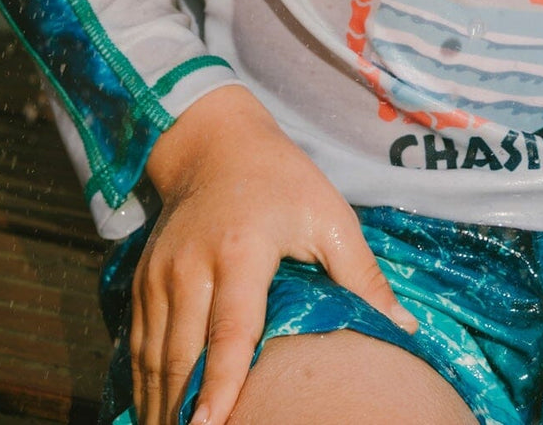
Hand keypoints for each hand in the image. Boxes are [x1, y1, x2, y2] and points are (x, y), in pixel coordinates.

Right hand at [132, 83, 414, 424]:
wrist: (215, 145)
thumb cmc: (284, 181)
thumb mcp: (330, 216)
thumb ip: (361, 275)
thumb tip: (404, 328)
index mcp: (242, 249)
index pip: (230, 329)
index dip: (221, 383)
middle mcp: (191, 266)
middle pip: (182, 356)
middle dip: (184, 412)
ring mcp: (159, 276)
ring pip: (153, 359)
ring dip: (161, 407)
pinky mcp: (141, 283)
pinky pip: (138, 347)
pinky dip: (145, 386)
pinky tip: (157, 416)